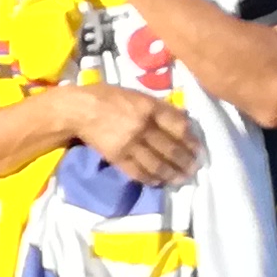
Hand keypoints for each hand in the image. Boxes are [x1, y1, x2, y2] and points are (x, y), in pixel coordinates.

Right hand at [69, 82, 202, 186]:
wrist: (79, 110)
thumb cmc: (109, 98)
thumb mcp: (138, 95)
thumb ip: (159, 108)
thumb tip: (182, 121)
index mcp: (150, 108)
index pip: (179, 127)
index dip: (192, 140)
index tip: (198, 149)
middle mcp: (143, 127)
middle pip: (171, 148)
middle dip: (186, 161)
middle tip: (194, 169)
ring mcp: (130, 144)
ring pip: (157, 164)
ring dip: (172, 174)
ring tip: (181, 179)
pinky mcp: (118, 157)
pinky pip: (138, 172)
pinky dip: (151, 178)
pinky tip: (159, 182)